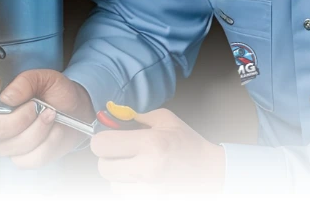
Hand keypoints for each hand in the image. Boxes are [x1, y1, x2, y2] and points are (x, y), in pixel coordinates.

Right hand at [0, 69, 94, 167]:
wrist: (76, 109)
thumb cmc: (55, 93)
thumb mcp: (43, 78)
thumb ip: (24, 82)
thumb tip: (7, 97)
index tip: (23, 104)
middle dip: (23, 119)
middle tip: (39, 107)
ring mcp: (12, 146)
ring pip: (18, 146)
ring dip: (40, 129)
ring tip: (51, 114)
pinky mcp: (28, 159)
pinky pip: (33, 158)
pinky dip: (49, 143)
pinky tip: (55, 131)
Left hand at [90, 108, 224, 192]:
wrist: (207, 169)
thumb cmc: (186, 142)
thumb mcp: (164, 119)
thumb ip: (135, 117)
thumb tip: (110, 116)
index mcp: (151, 143)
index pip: (103, 144)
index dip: (102, 139)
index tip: (109, 136)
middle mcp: (148, 168)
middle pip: (103, 167)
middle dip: (107, 156)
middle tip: (120, 150)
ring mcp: (148, 188)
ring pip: (112, 181)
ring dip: (118, 172)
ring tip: (134, 163)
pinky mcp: (149, 197)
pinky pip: (123, 191)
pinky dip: (126, 184)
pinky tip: (139, 175)